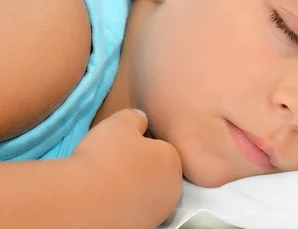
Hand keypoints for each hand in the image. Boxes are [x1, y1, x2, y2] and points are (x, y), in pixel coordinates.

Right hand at [72, 109, 182, 228]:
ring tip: (107, 185)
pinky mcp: (142, 228)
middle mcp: (173, 189)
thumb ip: (135, 118)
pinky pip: (133, 212)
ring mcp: (158, 213)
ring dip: (132, 190)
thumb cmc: (107, 156)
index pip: (161, 149)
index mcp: (173, 160)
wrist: (86, 202)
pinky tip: (106, 202)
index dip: (141, 146)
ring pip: (146, 195)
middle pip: (157, 174)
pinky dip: (123, 207)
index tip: (123, 147)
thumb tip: (141, 119)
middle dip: (141, 170)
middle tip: (115, 165)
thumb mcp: (120, 123)